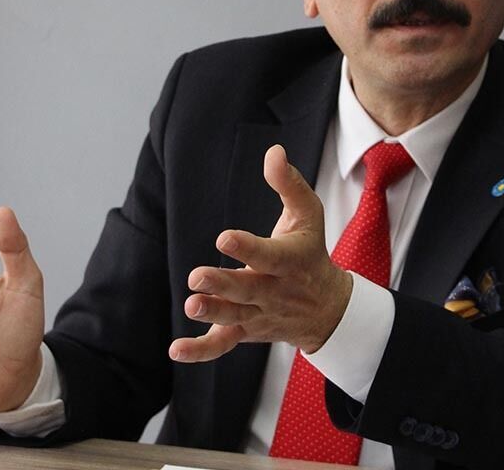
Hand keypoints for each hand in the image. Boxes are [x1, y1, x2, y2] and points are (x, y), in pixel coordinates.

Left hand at [169, 144, 351, 362]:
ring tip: (191, 305)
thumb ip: (289, 184)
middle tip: (196, 277)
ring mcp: (259, 315)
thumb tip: (273, 152)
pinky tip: (175, 350)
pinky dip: (200, 351)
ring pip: (233, 318)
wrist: (328, 309)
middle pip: (247, 290)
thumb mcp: (309, 215)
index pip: (269, 256)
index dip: (247, 248)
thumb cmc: (311, 252)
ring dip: (212, 314)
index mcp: (291, 261)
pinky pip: (222, 345)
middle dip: (223, 285)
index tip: (223, 237)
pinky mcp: (245, 332)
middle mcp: (274, 291)